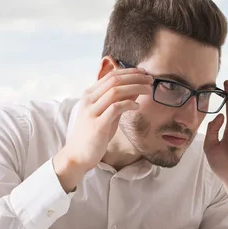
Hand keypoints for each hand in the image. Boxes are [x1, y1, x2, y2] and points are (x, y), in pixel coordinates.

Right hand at [53, 66, 152, 191]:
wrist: (77, 156)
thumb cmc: (93, 135)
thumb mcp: (108, 115)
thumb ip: (119, 101)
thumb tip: (136, 88)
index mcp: (89, 95)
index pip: (110, 76)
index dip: (129, 72)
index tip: (143, 72)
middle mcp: (88, 100)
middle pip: (114, 81)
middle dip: (135, 78)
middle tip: (150, 79)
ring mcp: (92, 112)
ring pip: (116, 91)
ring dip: (135, 88)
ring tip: (148, 90)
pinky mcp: (97, 125)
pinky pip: (115, 108)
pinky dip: (129, 104)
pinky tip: (137, 106)